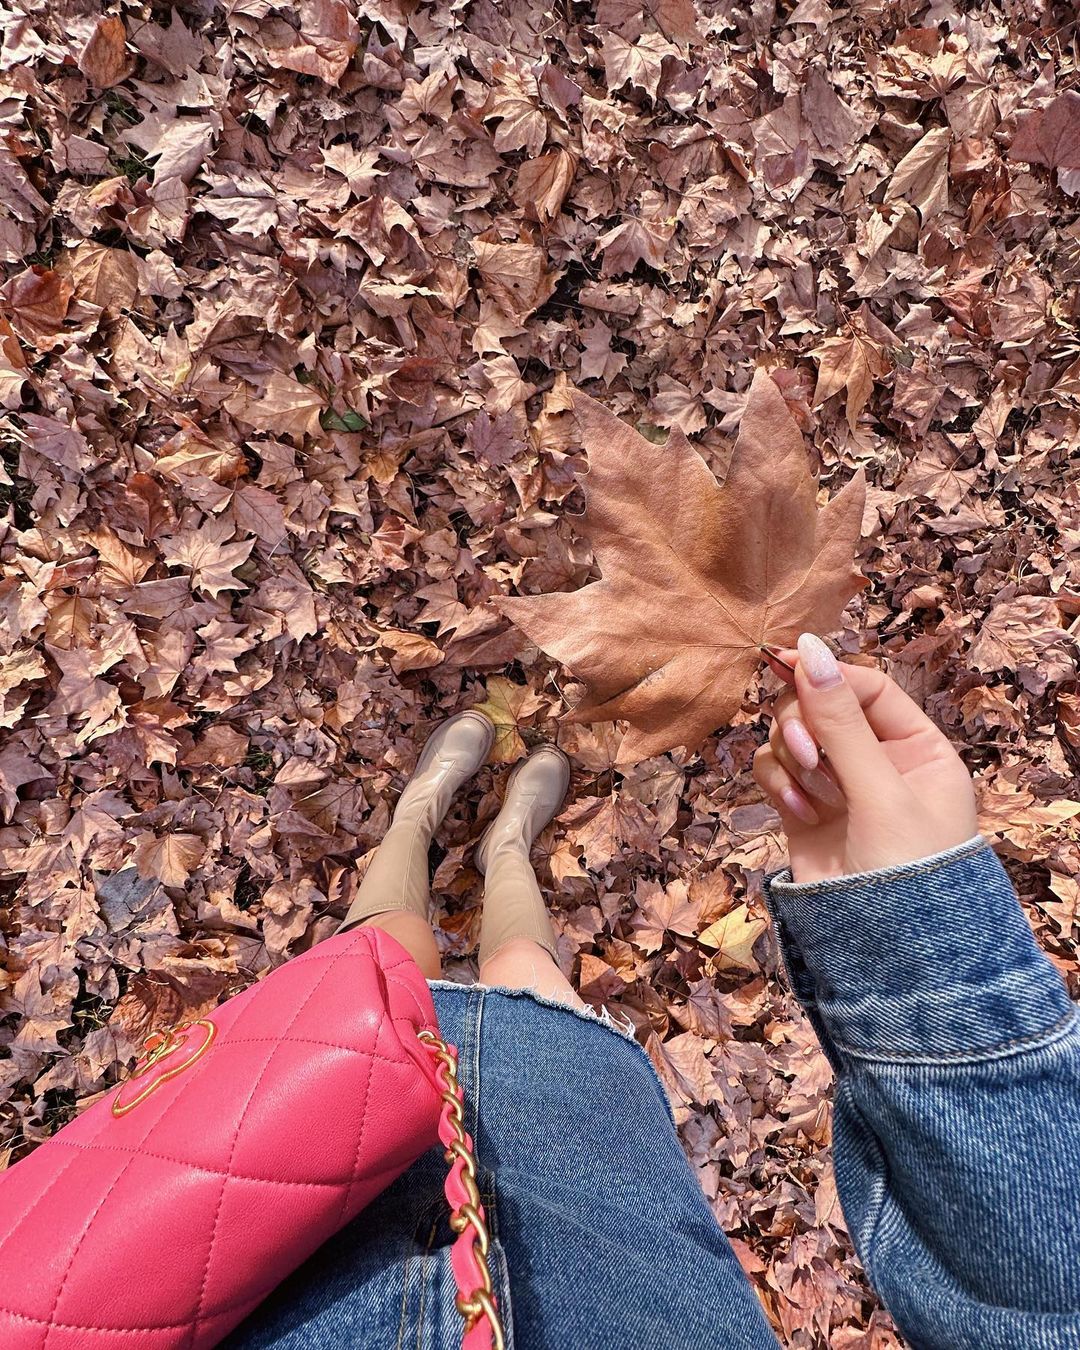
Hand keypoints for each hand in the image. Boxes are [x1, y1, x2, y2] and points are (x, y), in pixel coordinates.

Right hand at [753, 634, 978, 884]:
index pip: (867, 688)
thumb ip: (841, 721)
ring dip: (793, 758)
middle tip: (808, 754)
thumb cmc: (908, 872)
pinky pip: (776, 770)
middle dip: (805, 724)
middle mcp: (877, 761)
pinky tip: (799, 812)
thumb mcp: (880, 790)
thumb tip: (808, 650)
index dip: (828, 674)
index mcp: (917, 748)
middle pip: (821, 706)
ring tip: (811, 796)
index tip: (787, 662)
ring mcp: (838, 785)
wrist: (890, 956)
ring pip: (792, 736)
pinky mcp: (803, 807)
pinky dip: (779, 784)